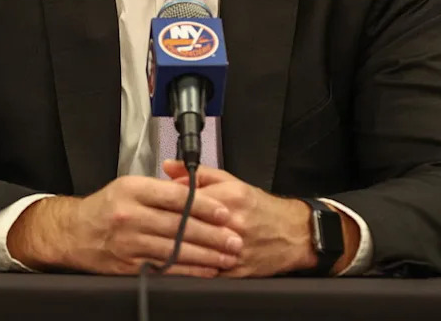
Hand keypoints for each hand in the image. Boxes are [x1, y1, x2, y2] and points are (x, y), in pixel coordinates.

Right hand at [6, 175, 242, 276]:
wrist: (73, 233)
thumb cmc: (105, 207)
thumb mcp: (129, 186)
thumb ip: (161, 188)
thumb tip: (196, 189)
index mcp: (133, 190)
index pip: (177, 197)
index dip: (205, 206)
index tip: (225, 212)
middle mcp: (130, 216)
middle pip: (179, 226)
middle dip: (212, 234)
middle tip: (234, 239)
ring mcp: (129, 242)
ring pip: (174, 249)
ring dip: (205, 255)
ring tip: (226, 256)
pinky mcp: (129, 264)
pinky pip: (164, 268)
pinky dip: (187, 270)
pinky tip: (204, 270)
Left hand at [162, 160, 357, 276]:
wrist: (294, 234)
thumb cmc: (262, 209)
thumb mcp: (233, 182)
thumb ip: (199, 175)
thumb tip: (168, 168)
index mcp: (230, 199)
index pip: (188, 200)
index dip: (165, 202)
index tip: (150, 204)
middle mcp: (232, 224)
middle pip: (188, 226)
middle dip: (164, 226)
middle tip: (146, 225)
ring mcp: (234, 249)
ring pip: (194, 251)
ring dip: (172, 249)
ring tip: (152, 246)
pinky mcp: (236, 271)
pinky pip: (206, 272)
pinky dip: (189, 269)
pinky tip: (174, 266)